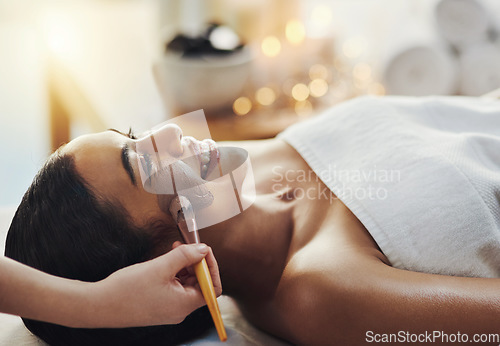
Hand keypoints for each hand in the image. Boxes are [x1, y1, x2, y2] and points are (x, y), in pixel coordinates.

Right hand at [91, 243, 221, 327]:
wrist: (98, 305)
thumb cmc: (127, 290)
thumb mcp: (160, 267)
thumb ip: (185, 256)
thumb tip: (203, 250)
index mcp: (185, 305)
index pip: (212, 287)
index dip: (211, 267)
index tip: (203, 250)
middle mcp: (180, 310)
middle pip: (200, 285)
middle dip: (196, 263)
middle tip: (185, 246)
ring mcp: (169, 309)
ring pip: (186, 284)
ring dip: (184, 266)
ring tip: (173, 251)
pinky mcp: (158, 305)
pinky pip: (173, 288)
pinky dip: (173, 273)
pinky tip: (164, 262)